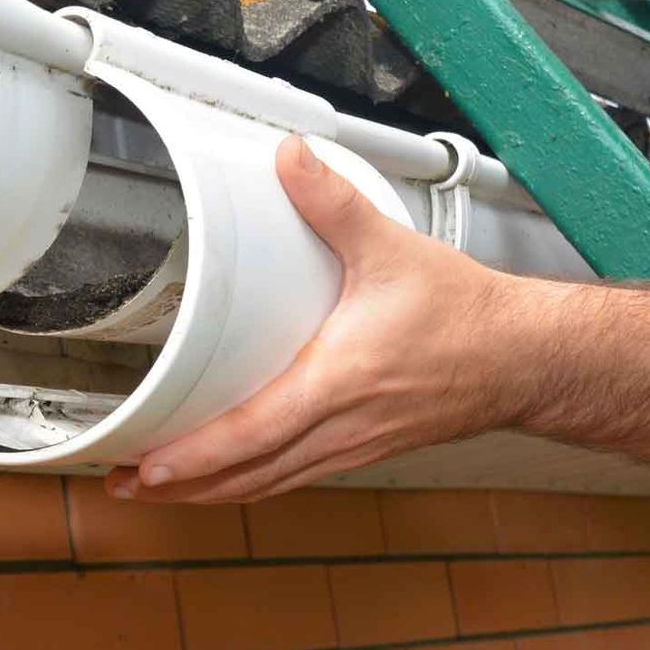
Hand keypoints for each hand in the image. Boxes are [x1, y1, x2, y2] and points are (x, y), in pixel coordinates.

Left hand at [107, 135, 532, 503]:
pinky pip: (292, 478)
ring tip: (154, 489)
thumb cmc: (466, 314)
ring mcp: (350, 447)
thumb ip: (332, 203)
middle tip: (122, 485)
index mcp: (339, 383)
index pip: (254, 433)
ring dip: (209, 492)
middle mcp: (340, 428)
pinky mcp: (360, 449)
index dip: (197, 456)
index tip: (147, 468)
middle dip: (182, 486)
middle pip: (248, 476)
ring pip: (268, 484)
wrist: (527, 358)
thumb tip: (289, 157)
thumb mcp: (392, 248)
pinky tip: (222, 479)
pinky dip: (249, 484)